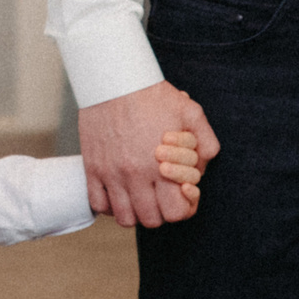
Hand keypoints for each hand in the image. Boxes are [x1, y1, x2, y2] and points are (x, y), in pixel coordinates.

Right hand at [79, 81, 219, 227]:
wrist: (113, 79)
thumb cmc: (153, 95)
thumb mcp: (191, 112)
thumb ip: (206, 143)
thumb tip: (203, 169)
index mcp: (162, 165)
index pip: (175, 212)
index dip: (183, 208)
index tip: (180, 194)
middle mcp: (135, 174)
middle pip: (151, 220)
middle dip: (161, 211)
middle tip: (161, 195)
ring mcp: (111, 173)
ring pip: (124, 218)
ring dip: (135, 212)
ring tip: (140, 196)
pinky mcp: (92, 168)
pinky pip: (99, 204)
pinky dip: (109, 205)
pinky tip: (118, 192)